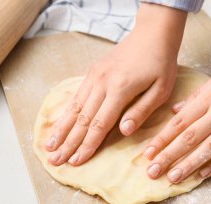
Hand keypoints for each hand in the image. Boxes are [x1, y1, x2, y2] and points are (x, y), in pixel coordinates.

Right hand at [45, 3, 186, 165]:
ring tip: (49, 146)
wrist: (152, 34)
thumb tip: (123, 132)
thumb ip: (141, 111)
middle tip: (55, 160)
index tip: (76, 161)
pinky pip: (76, 96)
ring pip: (74, 108)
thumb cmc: (160, 64)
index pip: (99, 124)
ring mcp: (94, 76)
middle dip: (68, 142)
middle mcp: (102, 83)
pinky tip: (59, 123)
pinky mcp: (92, 72)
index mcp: (120, 89)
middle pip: (82, 119)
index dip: (87, 145)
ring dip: (61, 129)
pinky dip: (66, 112)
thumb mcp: (160, 90)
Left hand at [143, 33, 210, 183]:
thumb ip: (197, 96)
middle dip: (169, 155)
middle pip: (190, 137)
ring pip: (209, 148)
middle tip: (152, 171)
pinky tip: (203, 175)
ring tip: (172, 177)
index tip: (148, 152)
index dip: (162, 138)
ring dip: (189, 165)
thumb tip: (176, 110)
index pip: (180, 121)